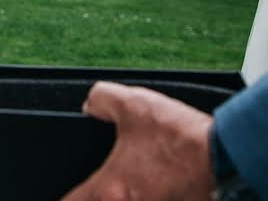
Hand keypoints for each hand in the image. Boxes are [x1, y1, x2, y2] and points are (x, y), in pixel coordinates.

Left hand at [61, 81, 213, 200]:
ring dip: (125, 195)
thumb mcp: (132, 104)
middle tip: (97, 184)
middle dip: (96, 194)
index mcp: (110, 189)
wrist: (226, 158)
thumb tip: (89, 104)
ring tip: (129, 181)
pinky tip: (151, 183)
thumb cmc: (180, 137)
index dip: (64, 197)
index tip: (66, 191)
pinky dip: (149, 195)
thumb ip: (101, 100)